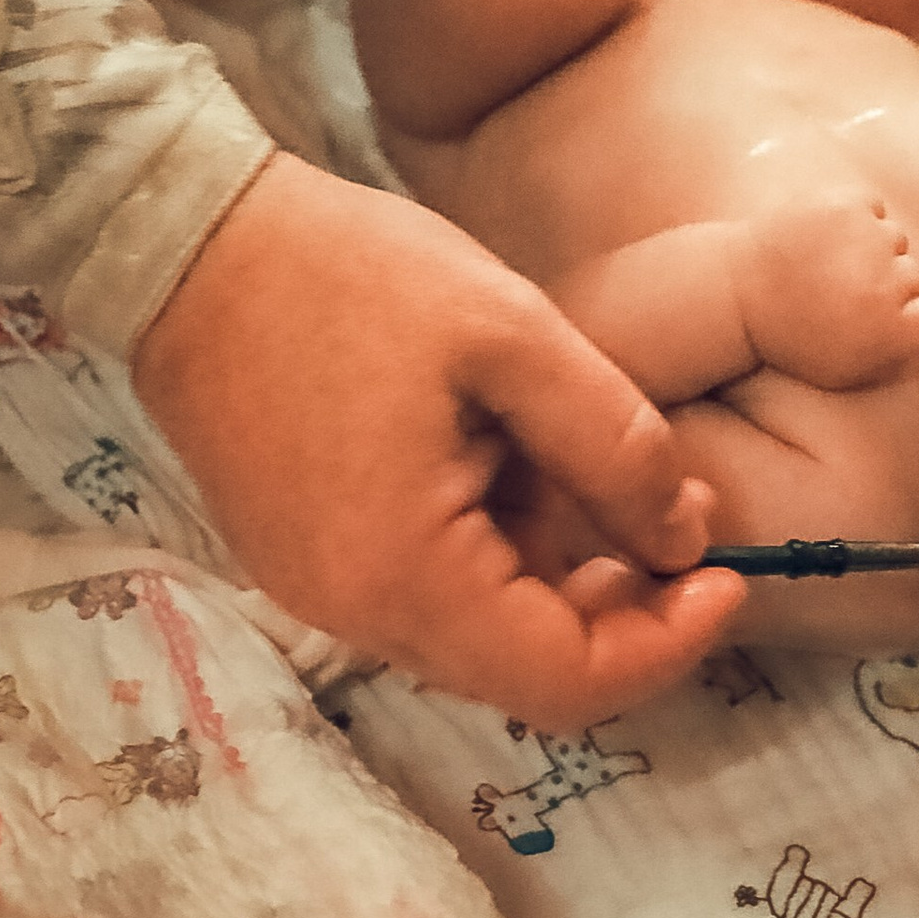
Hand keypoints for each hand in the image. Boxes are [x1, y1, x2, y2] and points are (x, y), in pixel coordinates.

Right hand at [133, 157, 740, 727]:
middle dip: (623, 606)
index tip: (729, 572)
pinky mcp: (306, 556)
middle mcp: (355, 614)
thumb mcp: (515, 337)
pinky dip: (497, 550)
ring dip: (559, 572)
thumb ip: (616, 446)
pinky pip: (429, 590)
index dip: (668, 643)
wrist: (189, 236)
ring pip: (482, 631)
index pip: (568, 681)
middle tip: (677, 514)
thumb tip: (686, 536)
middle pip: (526, 670)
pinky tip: (511, 456)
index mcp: (407, 578)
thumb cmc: (348, 275)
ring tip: (585, 458)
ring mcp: (321, 590)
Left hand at [737, 197, 918, 388]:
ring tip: (830, 261)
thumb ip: (900, 352)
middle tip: (843, 289)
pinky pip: (872, 206)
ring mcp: (869, 238)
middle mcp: (889, 283)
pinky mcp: (847, 203)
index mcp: (893, 330)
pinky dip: (855, 216)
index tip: (875, 316)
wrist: (738, 292)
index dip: (906, 315)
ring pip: (893, 238)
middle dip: (885, 281)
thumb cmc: (793, 338)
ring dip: (870, 247)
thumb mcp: (850, 369)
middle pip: (913, 274)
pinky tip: (826, 236)